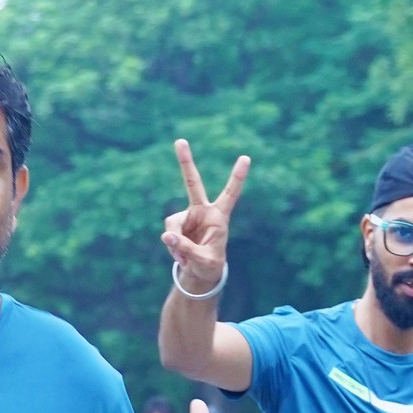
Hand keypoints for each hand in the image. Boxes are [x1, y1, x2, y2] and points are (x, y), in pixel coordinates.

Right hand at [162, 139, 249, 295]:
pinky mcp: (177, 225)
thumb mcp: (203, 261)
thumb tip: (167, 236)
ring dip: (176, 242)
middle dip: (185, 163)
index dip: (237, 177)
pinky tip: (180, 256)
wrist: (200, 271)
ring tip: (184, 257)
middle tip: (179, 141)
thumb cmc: (209, 264)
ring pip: (173, 222)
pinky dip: (172, 246)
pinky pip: (169, 233)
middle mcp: (203, 211)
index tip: (246, 158)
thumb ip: (187, 249)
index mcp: (219, 217)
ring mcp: (188, 216)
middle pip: (193, 184)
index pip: (230, 194)